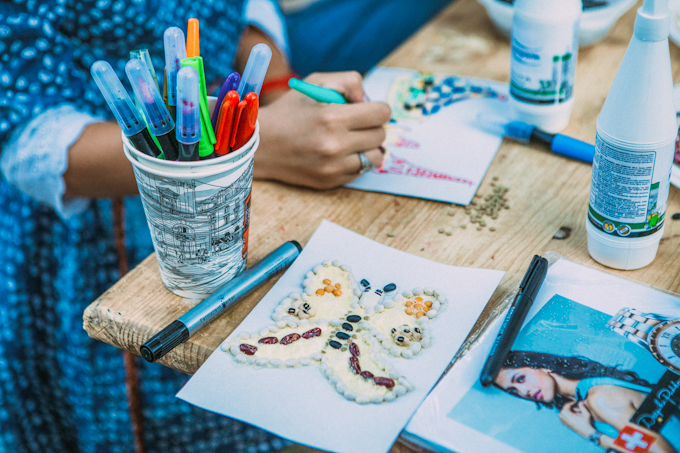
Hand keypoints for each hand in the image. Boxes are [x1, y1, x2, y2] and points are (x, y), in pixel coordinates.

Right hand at [254, 71, 390, 188]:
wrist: (261, 144)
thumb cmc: (289, 110)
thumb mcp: (315, 82)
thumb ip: (348, 81)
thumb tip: (368, 99)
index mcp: (332, 118)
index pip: (381, 114)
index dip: (378, 109)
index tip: (370, 110)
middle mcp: (335, 145)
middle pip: (380, 136)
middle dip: (372, 127)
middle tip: (357, 124)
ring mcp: (333, 167)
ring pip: (375, 158)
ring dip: (369, 147)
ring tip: (356, 140)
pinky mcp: (330, 181)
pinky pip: (360, 172)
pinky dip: (356, 161)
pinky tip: (343, 153)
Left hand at [559, 400, 596, 438]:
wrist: (586, 433)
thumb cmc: (586, 423)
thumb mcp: (585, 413)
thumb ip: (582, 406)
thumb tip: (580, 401)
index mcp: (565, 413)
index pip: (567, 404)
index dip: (572, 402)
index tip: (576, 402)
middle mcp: (562, 417)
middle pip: (566, 408)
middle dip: (573, 408)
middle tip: (579, 410)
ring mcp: (562, 421)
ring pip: (566, 412)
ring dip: (571, 411)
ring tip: (578, 414)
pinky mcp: (564, 424)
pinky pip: (565, 416)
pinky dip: (570, 415)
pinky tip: (576, 417)